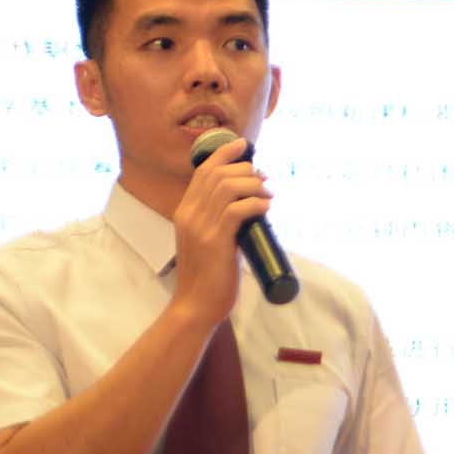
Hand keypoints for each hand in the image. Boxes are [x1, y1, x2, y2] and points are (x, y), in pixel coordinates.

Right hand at [170, 136, 270, 324]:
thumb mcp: (208, 241)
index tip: (243, 146)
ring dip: (253, 184)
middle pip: (217, 173)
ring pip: (228, 187)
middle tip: (264, 179)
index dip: (224, 154)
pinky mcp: (215, 241)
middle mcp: (189, 215)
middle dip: (245, 169)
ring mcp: (201, 227)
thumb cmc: (207, 277)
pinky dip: (255, 203)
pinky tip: (266, 207)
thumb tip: (249, 207)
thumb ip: (220, 222)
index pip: (203, 171)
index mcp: (185, 212)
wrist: (195, 306)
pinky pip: (237, 210)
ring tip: (267, 193)